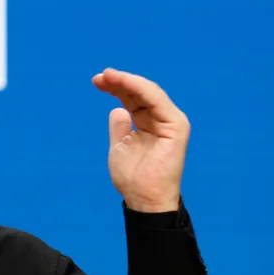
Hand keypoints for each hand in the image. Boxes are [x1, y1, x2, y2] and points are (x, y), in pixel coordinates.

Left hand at [92, 69, 189, 212]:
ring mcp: (171, 121)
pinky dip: (139, 88)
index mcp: (150, 122)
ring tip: (106, 76)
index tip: (97, 81)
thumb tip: (117, 108)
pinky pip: (156, 100)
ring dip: (126, 81)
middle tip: (99, 77)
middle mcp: (162, 118)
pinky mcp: (176, 126)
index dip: (116, 87)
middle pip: (140, 92)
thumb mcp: (120, 145)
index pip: (133, 98)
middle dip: (118, 81)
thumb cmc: (133, 177)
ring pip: (148, 92)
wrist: (143, 198)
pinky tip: (122, 82)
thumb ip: (120, 126)